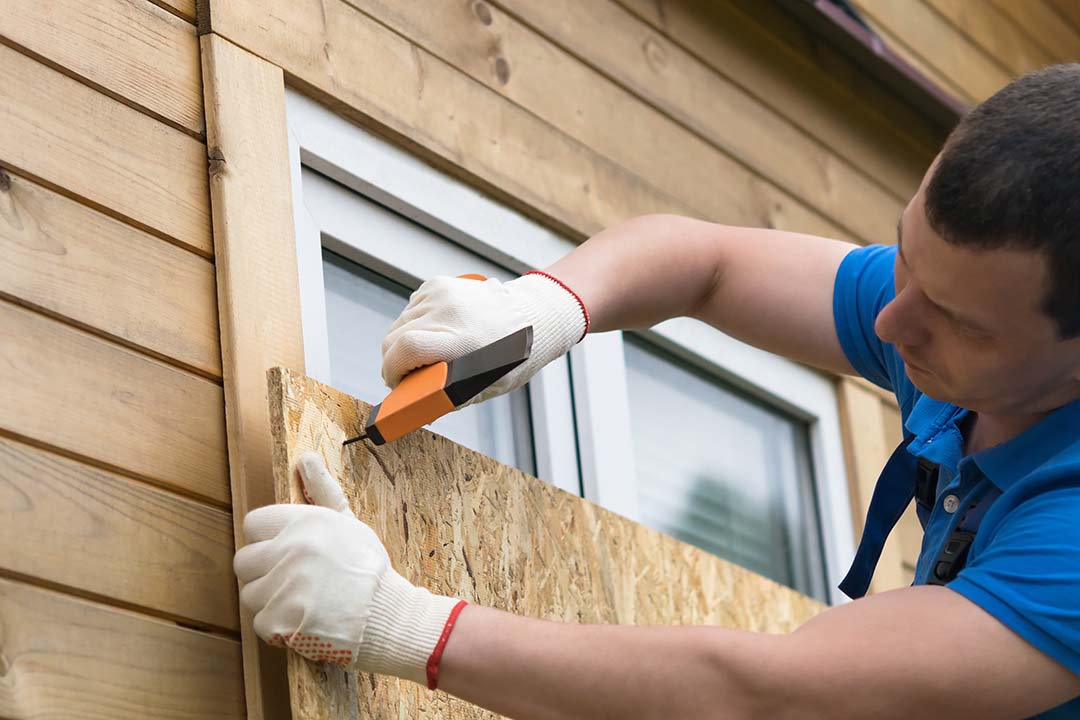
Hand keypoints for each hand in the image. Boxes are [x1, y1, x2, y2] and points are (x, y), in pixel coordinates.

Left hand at [234, 452, 466, 687]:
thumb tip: (307, 458)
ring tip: (303, 601)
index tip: (284, 552)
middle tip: (293, 580)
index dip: (267, 539)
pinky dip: (279, 627)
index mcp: (304, 522)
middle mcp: (290, 549)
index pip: (253, 523)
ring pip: (250, 593)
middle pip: (244, 561)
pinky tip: (305, 620)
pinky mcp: (278, 620)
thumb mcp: (348, 523)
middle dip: (263, 572)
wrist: (388, 614)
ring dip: (271, 601)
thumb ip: (322, 490)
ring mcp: (282, 586)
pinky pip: (260, 622)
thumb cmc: (367, 568)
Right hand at [381, 272, 587, 404]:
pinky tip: (434, 331)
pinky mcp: (438, 284)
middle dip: (393, 361)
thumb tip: (415, 408)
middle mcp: (449, 312)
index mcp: (463, 340)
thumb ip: (449, 396)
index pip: (407, 349)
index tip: (395, 383)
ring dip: (403, 342)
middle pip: (394, 338)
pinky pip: (411, 309)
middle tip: (405, 375)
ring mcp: (442, 294)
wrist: (532, 314)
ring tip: (426, 353)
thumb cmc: (511, 356)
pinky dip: (414, 324)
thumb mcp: (486, 385)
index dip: (392, 370)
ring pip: (399, 324)